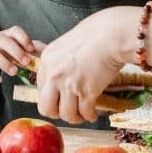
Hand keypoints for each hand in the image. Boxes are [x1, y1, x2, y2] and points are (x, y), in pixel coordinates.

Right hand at [0, 27, 40, 84]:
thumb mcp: (11, 45)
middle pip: (4, 41)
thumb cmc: (0, 49)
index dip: (24, 38)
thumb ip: (28, 48)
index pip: (15, 31)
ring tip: (14, 72)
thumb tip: (48, 52)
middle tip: (26, 62)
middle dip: (16, 51)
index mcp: (6, 35)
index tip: (31, 49)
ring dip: (4, 63)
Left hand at [36, 9, 128, 123]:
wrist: (111, 35)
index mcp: (46, 61)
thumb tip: (59, 81)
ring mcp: (69, 84)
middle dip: (58, 113)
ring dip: (76, 117)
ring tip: (82, 115)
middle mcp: (54, 74)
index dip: (51, 97)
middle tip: (68, 111)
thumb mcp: (65, 45)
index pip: (40, 89)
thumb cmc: (94, 35)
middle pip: (46, 108)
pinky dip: (90, 116)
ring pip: (67, 114)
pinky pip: (85, 112)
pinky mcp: (87, 91)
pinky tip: (93, 114)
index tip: (60, 99)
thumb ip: (58, 63)